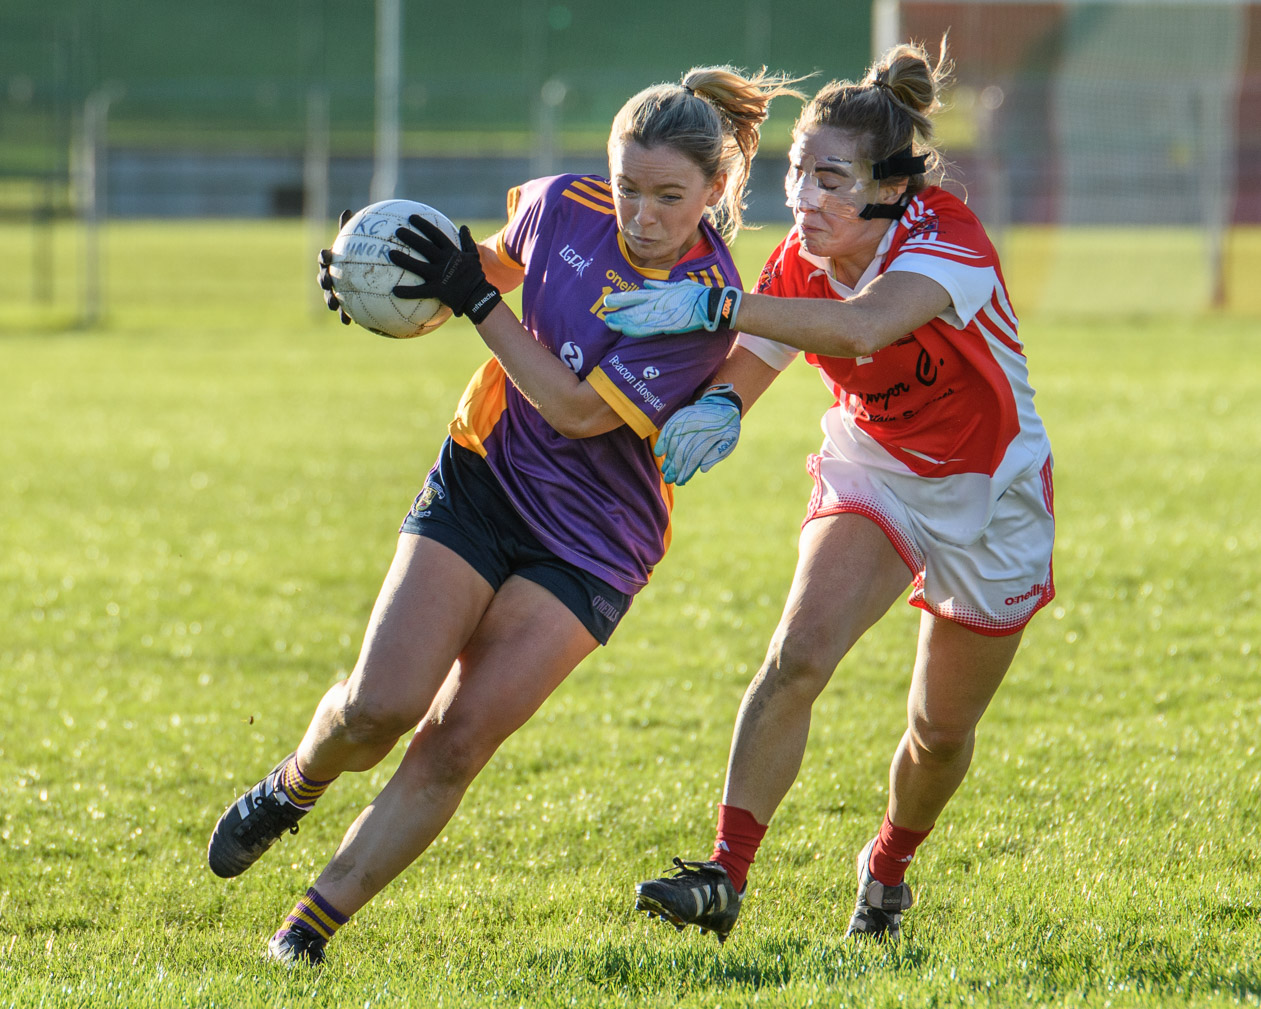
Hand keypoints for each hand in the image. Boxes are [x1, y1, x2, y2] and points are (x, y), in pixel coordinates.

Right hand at [317, 209, 354, 324]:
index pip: (324, 257)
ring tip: (335, 305)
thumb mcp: (358, 242)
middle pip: (322, 278)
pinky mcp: (344, 305)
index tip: (327, 255)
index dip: (324, 256)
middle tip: (328, 281)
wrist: (365, 276)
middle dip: (324, 280)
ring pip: (329, 297)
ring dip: (330, 301)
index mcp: (331, 262)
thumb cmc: (360, 255)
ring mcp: (335, 292)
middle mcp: (329, 276)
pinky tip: (350, 323)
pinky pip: (343, 312)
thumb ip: (353, 229)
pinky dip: (344, 317)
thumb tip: (346, 209)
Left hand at [388, 216, 501, 323]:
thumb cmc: (475, 276)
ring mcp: (440, 275)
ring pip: (418, 266)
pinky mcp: (437, 290)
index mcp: (452, 252)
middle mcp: (444, 261)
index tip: (412, 217)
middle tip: (397, 231)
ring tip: (391, 254)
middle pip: (424, 246)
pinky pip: (419, 291)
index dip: (423, 225)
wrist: (479, 296)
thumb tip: (464, 227)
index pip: (436, 234)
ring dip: (404, 260)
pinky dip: (407, 292)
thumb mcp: (474, 256)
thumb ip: (467, 241)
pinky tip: (394, 291)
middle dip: (410, 237)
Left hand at [603, 279, 741, 337]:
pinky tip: (627, 331)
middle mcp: (658, 303)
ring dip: (624, 322)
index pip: (636, 296)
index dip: (622, 299)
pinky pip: (649, 328)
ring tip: (611, 324)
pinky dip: (637, 329)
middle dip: (619, 311)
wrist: (709, 303)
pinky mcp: (669, 323)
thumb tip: (646, 282)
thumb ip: (660, 285)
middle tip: (604, 315)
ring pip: (639, 318)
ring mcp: (662, 313)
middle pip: (634, 308)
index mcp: (659, 294)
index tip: (608, 301)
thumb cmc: (695, 294)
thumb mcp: (676, 285)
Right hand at [654, 384, 742, 484]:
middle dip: (674, 467)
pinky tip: (659, 452)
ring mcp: (686, 420)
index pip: (693, 457)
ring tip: (664, 470)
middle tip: (668, 479)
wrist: (723, 402)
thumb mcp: (730, 441)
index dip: (685, 471)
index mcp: (709, 436)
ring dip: (668, 457)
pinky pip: (668, 429)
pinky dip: (662, 440)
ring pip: (673, 441)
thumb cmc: (727, 426)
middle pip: (681, 451)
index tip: (679, 481)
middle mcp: (696, 428)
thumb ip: (716, 455)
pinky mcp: (680, 415)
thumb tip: (702, 469)